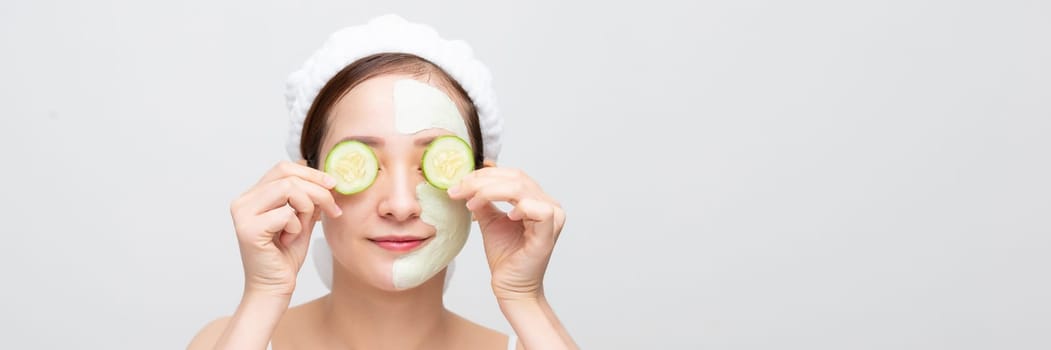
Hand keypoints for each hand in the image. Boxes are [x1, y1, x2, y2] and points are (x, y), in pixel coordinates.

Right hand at [228, 160, 342, 297]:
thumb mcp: (302, 220)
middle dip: (317, 189)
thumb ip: (307, 198)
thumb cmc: (286, 256)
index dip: (312, 173)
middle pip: (287, 174)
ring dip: (307, 207)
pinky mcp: (248, 229)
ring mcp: (243, 214)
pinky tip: (288, 240)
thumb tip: (324, 177)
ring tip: (305, 226)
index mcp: (253, 196)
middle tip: (333, 207)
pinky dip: (296, 226)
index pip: (283, 167)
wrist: (274, 287)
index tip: (333, 185)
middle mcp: (243, 201)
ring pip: (288, 189)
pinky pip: (286, 214)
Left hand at [447, 163, 565, 300]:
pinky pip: (539, 210)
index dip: (484, 174)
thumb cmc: (505, 256)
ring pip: (521, 188)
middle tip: (458, 191)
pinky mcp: (549, 232)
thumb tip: (468, 181)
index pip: (512, 174)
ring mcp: (553, 217)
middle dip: (481, 182)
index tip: (458, 184)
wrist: (510, 286)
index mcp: (536, 198)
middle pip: (515, 177)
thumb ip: (484, 200)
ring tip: (471, 203)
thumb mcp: (489, 220)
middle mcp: (548, 203)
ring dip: (490, 192)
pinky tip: (506, 217)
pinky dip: (519, 208)